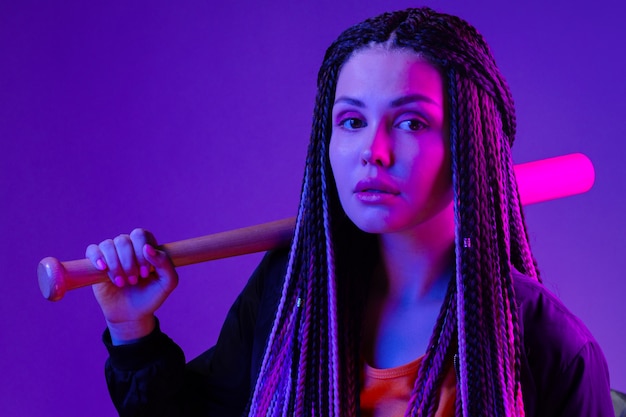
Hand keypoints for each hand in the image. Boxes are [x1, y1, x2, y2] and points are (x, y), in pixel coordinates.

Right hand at [86, 228, 177, 342]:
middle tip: (134, 281)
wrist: (132, 313)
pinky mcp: (97, 262)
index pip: (140, 235)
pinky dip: (97, 258)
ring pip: (108, 245)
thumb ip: (165, 263)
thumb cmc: (151, 296)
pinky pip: (92, 250)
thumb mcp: (168, 283)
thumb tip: (147, 248)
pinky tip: (103, 269)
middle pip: (123, 240)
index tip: (145, 273)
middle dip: (128, 262)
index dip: (141, 252)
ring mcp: (112, 253)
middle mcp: (129, 246)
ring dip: (115, 265)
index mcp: (146, 246)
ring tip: (122, 283)